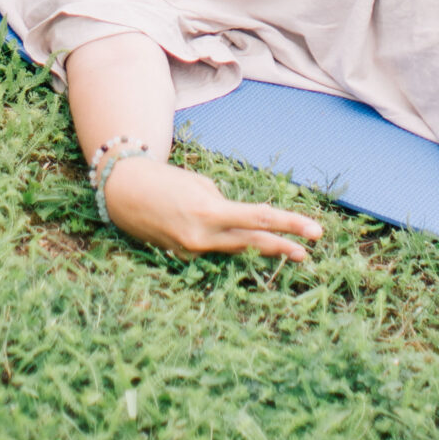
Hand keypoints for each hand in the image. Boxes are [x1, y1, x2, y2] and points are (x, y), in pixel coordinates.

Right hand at [103, 157, 321, 261]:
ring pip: (235, 249)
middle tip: (309, 249)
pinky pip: (213, 249)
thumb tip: (242, 225)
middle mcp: (204, 237)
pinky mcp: (184, 259)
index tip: (314, 231)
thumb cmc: (166, 180)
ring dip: (256, 245)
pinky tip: (209, 227)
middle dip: (283, 245)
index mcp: (210, 212)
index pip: (259, 219)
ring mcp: (193, 253)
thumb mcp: (201, 186)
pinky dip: (220, 239)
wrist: (124, 193)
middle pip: (253, 242)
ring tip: (287, 247)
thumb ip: (224, 207)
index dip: (290, 225)